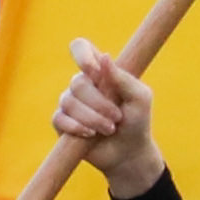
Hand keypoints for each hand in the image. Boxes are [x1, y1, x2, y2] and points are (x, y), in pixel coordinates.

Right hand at [49, 43, 165, 199]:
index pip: (80, 48)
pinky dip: (76, 127)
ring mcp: (69, 102)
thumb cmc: (137, 120)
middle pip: (78, 82)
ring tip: (109, 129)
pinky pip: (60, 118)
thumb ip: (123, 78)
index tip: (93, 71)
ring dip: (92, 118)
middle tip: (117, 117)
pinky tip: (90, 134)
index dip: (82, 55)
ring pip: (69, 102)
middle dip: (99, 103)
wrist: (128, 152)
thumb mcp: (140, 97)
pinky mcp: (61, 122)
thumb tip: (105, 57)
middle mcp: (82, 83)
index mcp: (99, 70)